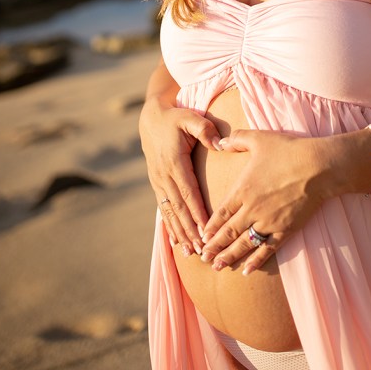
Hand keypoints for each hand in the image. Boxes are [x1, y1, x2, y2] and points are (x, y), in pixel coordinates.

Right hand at [139, 95, 221, 255]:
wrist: (151, 119)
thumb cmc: (176, 118)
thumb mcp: (190, 117)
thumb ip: (205, 128)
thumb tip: (219, 144)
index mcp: (174, 162)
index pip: (188, 192)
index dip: (197, 212)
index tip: (207, 230)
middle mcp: (164, 176)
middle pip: (179, 208)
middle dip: (190, 230)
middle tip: (202, 249)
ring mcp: (158, 182)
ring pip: (170, 212)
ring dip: (180, 233)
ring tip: (191, 252)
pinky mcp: (156, 184)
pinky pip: (164, 209)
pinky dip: (170, 226)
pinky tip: (177, 242)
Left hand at [200, 129, 329, 274]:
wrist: (319, 167)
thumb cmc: (289, 150)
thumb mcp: (259, 139)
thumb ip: (236, 139)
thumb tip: (219, 142)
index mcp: (243, 189)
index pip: (221, 213)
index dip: (210, 226)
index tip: (202, 236)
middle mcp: (252, 209)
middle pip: (228, 232)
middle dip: (214, 246)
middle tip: (203, 257)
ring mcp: (268, 222)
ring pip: (244, 244)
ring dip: (229, 257)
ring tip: (218, 267)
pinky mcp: (285, 230)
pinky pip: (267, 250)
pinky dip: (256, 261)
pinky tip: (247, 270)